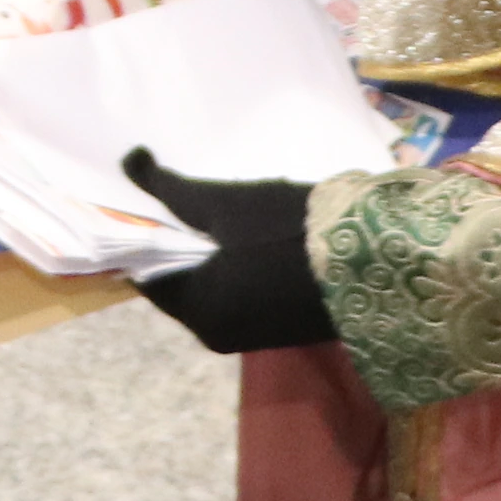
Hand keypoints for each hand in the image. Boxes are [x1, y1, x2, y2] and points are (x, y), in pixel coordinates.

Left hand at [119, 150, 338, 356]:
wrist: (372, 255)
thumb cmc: (286, 228)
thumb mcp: (224, 202)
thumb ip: (170, 188)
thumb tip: (129, 162)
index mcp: (197, 312)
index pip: (148, 275)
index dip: (148, 238)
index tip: (155, 206)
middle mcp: (217, 335)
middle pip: (181, 285)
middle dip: (183, 247)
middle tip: (191, 203)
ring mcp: (251, 338)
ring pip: (212, 292)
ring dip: (212, 258)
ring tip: (223, 216)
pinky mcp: (280, 333)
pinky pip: (241, 299)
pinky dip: (238, 273)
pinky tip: (253, 240)